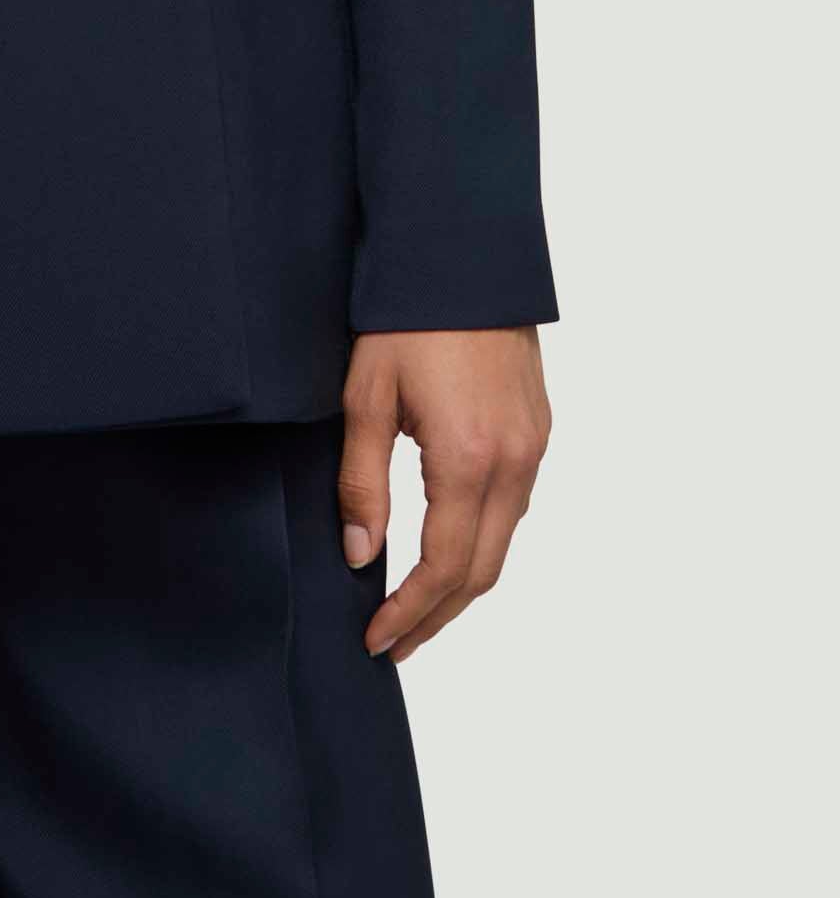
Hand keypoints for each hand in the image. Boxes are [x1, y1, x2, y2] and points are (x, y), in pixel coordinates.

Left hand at [338, 327, 550, 663]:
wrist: (464, 254)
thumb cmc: (405, 317)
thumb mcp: (365, 397)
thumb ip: (362, 483)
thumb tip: (359, 556)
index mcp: (467, 458)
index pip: (442, 567)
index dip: (408, 612)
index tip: (376, 639)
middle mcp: (513, 462)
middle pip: (482, 572)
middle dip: (437, 617)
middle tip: (395, 643)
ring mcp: (534, 446)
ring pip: (504, 543)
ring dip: (462, 585)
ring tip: (417, 608)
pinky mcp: (539, 429)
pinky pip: (515, 507)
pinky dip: (483, 543)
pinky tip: (450, 549)